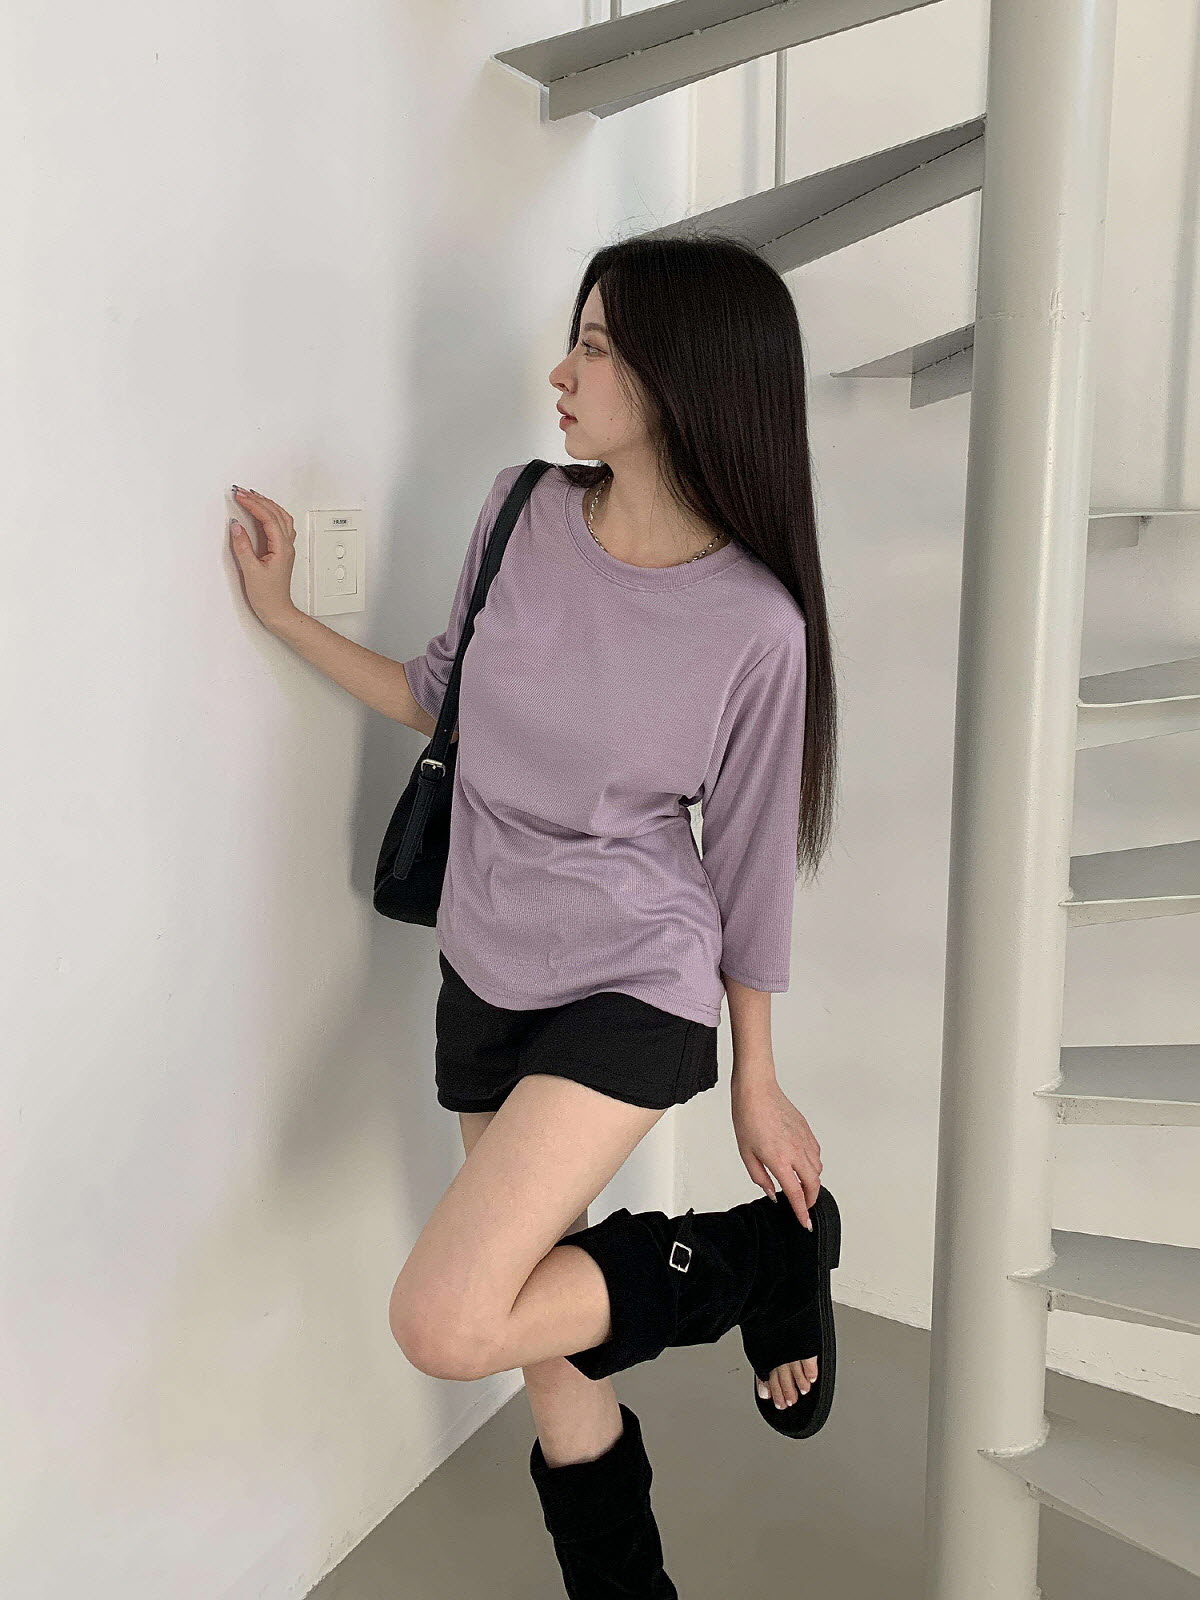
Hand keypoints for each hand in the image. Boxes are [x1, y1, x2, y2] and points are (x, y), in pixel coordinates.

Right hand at [228, 486, 298, 629]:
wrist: (277, 611)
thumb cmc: (268, 596)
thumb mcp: (251, 571)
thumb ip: (242, 547)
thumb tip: (236, 526)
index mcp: (281, 548)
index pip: (268, 518)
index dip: (253, 505)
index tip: (240, 496)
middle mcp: (286, 545)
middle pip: (276, 514)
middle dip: (259, 500)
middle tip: (242, 492)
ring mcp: (285, 548)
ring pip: (281, 518)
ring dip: (267, 505)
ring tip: (252, 497)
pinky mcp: (280, 552)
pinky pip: (279, 526)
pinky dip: (270, 514)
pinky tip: (262, 514)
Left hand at [731, 1078, 821, 1229]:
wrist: (756, 1092)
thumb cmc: (747, 1118)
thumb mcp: (746, 1154)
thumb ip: (760, 1177)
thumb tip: (772, 1193)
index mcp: (779, 1160)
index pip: (796, 1194)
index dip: (802, 1212)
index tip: (805, 1223)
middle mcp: (796, 1152)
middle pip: (814, 1185)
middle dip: (811, 1200)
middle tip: (805, 1206)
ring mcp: (804, 1140)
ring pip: (818, 1169)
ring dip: (812, 1182)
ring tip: (801, 1185)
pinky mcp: (807, 1131)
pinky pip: (817, 1154)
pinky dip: (813, 1164)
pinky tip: (802, 1164)